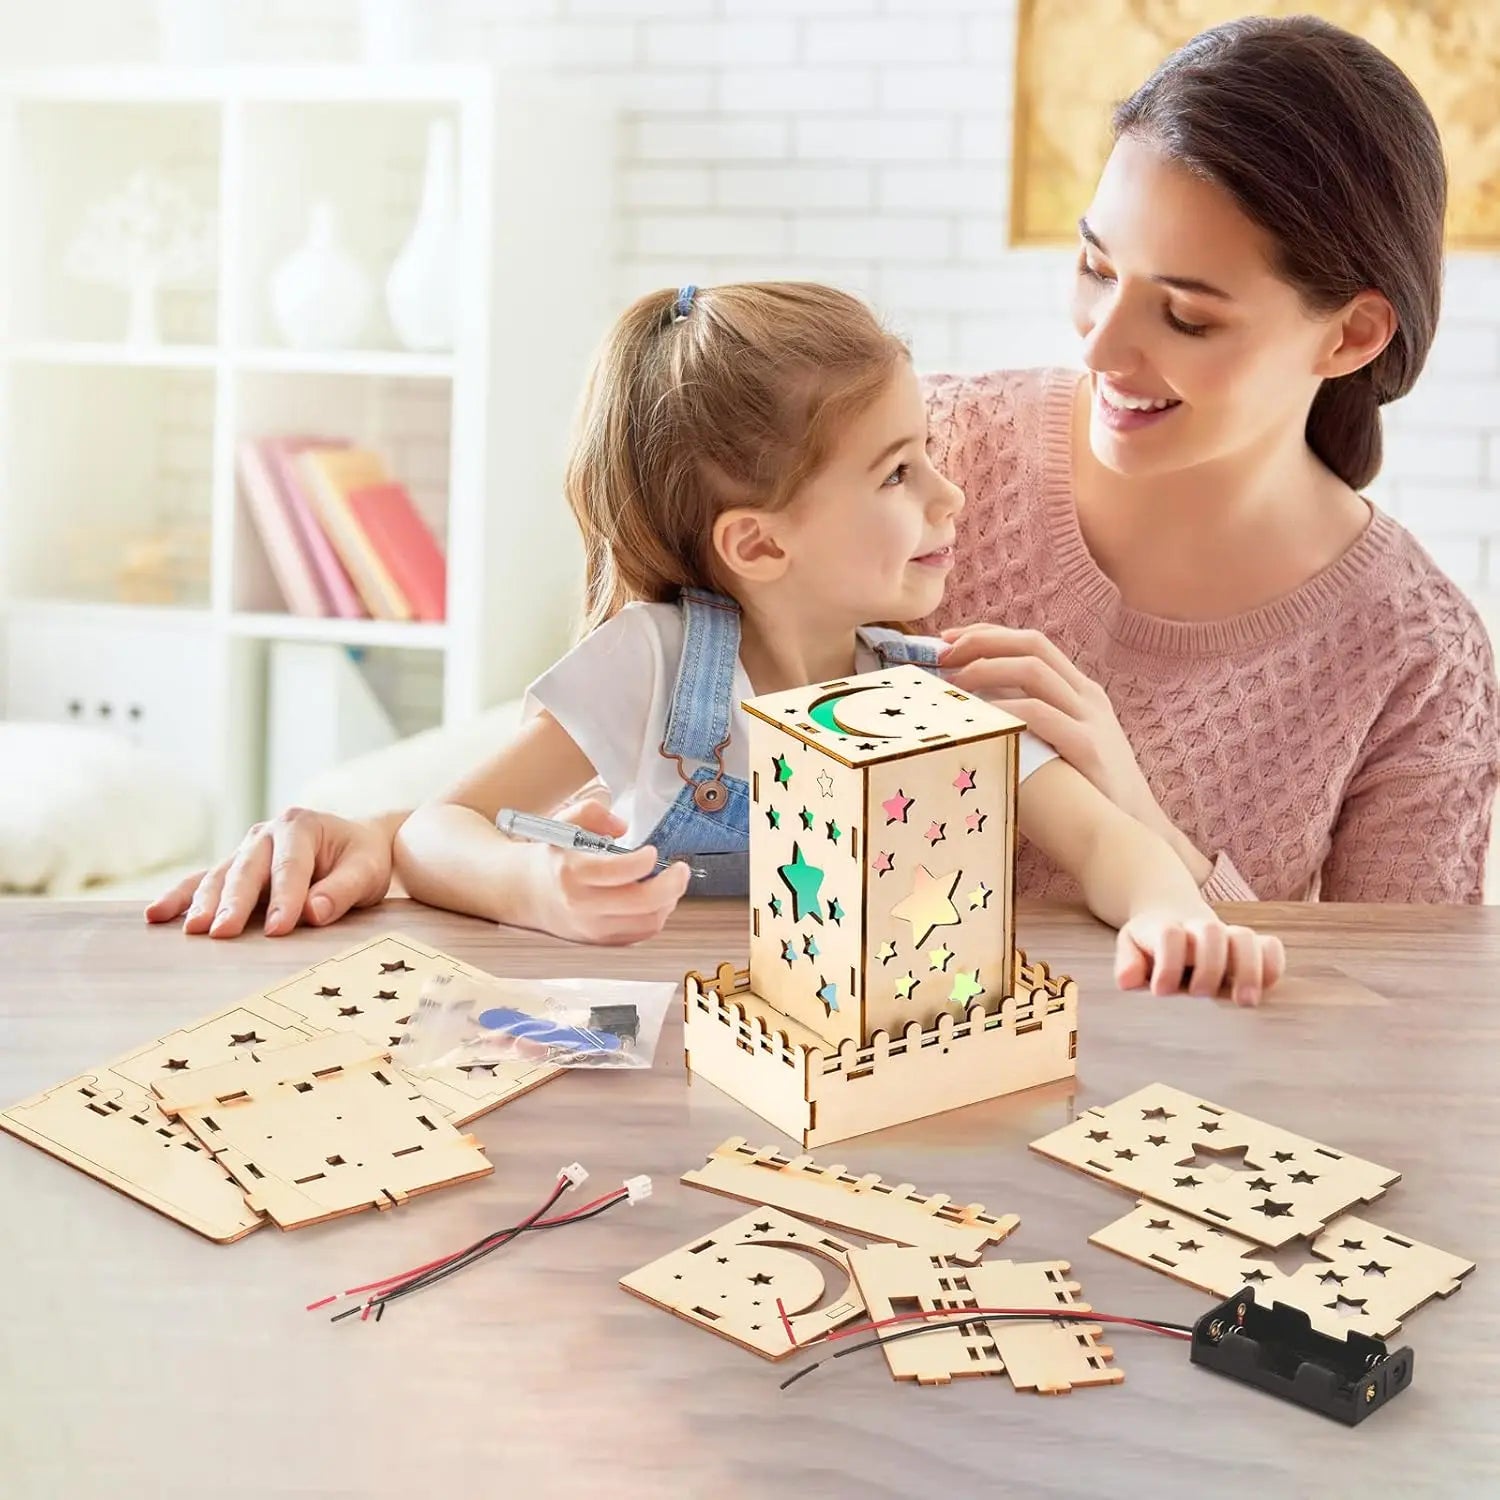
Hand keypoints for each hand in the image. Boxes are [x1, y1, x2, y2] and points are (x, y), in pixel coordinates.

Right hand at [144, 808, 393, 937]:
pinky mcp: (234, 866)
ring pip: (220, 876)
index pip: (291, 867)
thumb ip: (342, 890)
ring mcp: (246, 849)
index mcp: (301, 826)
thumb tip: (313, 913)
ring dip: (203, 903)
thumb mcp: (367, 870)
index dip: (285, 898)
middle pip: (248, 870)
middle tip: (223, 933)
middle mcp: (267, 833)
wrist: (354, 843)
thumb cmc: (361, 859)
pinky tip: (156, 915)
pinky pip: (203, 881)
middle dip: (235, 902)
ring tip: (191, 930)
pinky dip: (180, 897)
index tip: (279, 929)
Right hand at [527, 797, 692, 945]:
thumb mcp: (564, 823)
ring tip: (669, 882)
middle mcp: (582, 905)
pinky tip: (657, 898)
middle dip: (671, 885)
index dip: (642, 861)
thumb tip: (621, 826)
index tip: (651, 851)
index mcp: (571, 873)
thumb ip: (593, 812)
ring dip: (668, 901)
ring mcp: (593, 928)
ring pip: (648, 922)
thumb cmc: (554, 857)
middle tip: (681, 869)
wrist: (528, 894)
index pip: (616, 872)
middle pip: (641, 903)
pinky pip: (642, 933)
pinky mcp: (602, 942)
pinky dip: (657, 915)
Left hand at [939, 624, 1159, 828]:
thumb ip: (1029, 721)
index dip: (989, 634)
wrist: (1131, 829)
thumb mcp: (1059, 743)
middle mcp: (1086, 696)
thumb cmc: (1082, 790)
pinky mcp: (1088, 748)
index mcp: (1080, 690)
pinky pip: (1040, 715)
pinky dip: (1005, 709)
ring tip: (954, 685)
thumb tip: (973, 709)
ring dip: (986, 669)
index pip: (1033, 642)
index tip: (948, 639)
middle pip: (1032, 645)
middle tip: (942, 655)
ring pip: (1034, 670)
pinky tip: (980, 717)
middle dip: (982, 642)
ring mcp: (1090, 719)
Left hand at [1114, 912, 1285, 1005]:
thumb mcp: (1131, 948)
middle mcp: (1199, 929)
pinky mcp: (1250, 946)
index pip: (1170, 934)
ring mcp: (1227, 936)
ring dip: (1248, 969)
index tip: (1161, 991)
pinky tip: (1266, 987)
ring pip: (1245, 937)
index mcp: (1167, 929)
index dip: (1167, 963)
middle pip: (1211, 932)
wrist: (1172, 918)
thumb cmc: (1150, 944)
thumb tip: (1127, 981)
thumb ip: (1128, 962)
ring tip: (1245, 1001)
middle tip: (1201, 994)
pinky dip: (1273, 963)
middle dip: (1209, 965)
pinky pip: (1271, 946)